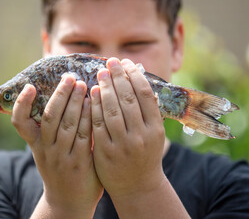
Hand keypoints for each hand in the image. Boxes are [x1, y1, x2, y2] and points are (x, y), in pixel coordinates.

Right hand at [11, 75, 102, 217]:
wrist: (68, 203)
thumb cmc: (62, 171)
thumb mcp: (49, 153)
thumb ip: (52, 131)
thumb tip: (61, 100)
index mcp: (36, 146)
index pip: (20, 123)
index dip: (22, 104)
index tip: (30, 86)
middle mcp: (46, 150)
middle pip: (50, 117)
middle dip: (60, 95)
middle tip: (70, 77)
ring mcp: (63, 157)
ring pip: (67, 124)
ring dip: (75, 102)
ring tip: (83, 85)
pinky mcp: (80, 163)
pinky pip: (84, 136)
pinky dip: (88, 118)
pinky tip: (94, 105)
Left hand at [90, 58, 165, 200]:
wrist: (137, 187)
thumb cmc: (146, 155)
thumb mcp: (155, 135)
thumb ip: (149, 111)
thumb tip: (141, 82)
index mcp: (156, 129)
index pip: (144, 94)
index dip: (134, 75)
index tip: (126, 62)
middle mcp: (141, 136)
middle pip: (128, 99)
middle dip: (118, 77)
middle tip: (111, 61)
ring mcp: (122, 144)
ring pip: (112, 109)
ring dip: (105, 88)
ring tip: (101, 73)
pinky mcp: (105, 152)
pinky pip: (98, 124)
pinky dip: (95, 106)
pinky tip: (92, 93)